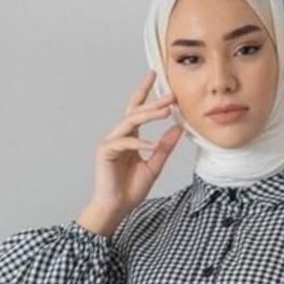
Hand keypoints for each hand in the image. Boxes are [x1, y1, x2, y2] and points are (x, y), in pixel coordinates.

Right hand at [84, 71, 182, 222]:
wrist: (116, 208)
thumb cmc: (130, 190)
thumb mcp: (154, 166)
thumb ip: (164, 147)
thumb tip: (178, 129)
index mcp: (130, 137)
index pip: (138, 109)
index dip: (145, 92)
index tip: (156, 75)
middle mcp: (119, 135)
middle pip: (136, 111)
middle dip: (153, 102)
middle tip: (171, 95)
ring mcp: (110, 142)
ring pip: (130, 121)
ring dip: (148, 115)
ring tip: (166, 112)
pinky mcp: (105, 151)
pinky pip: (124, 142)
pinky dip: (139, 143)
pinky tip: (151, 145)